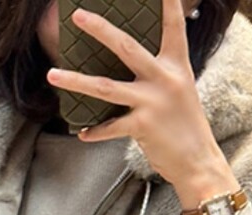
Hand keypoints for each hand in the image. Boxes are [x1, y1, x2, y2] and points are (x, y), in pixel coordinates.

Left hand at [45, 0, 233, 197]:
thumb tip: (134, 63)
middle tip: (78, 15)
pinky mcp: (142, 126)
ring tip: (52, 75)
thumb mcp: (180, 91)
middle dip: (100, 29)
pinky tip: (82, 133)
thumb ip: (160, 74)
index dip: (167, 2)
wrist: (199, 162)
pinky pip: (110, 127)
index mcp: (176, 66)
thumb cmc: (186, 127)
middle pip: (126, 47)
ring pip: (106, 87)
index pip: (173, 26)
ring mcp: (152, 102)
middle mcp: (164, 79)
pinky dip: (95, 132)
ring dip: (75, 81)